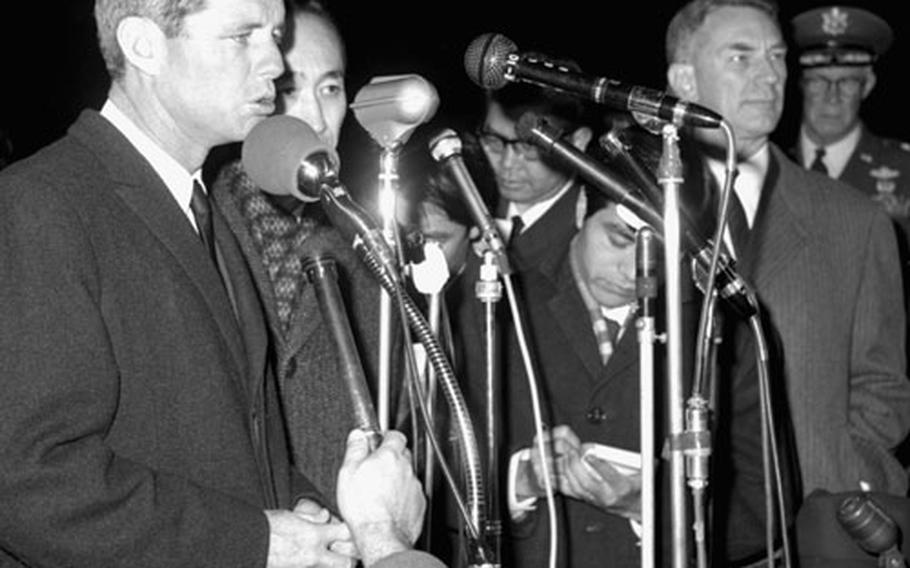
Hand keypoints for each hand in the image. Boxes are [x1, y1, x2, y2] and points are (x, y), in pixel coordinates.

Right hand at [265, 508, 354, 567]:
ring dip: (333, 565)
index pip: (346, 533)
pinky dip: (317, 567)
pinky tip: (313, 562)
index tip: (350, 530)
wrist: (243, 544)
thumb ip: (312, 518)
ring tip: (329, 557)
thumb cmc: (264, 527)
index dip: (351, 532)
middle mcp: (313, 556)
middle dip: (349, 558)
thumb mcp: (290, 516)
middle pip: (346, 563)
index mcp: (314, 535)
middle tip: (346, 551)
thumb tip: (325, 516)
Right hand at [336, 429, 426, 566]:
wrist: (381, 536)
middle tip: (377, 468)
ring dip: (398, 478)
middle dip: (392, 458)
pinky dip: (403, 496)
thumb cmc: (364, 508)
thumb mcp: (348, 473)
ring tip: (381, 491)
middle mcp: (406, 468)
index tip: (379, 442)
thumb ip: (355, 450)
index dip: (387, 437)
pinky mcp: (419, 503)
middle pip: (403, 454)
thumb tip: (358, 435)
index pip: (395, 435)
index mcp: (389, 457)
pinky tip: (390, 505)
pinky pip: (412, 493)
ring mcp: (414, 486)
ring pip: (408, 475)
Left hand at [549, 426, 641, 519]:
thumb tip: (648, 446)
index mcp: (621, 488)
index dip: (598, 464)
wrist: (635, 508)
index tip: (590, 454)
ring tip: (566, 456)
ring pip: (576, 487)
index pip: (608, 476)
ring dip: (568, 471)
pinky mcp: (587, 500)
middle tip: (572, 452)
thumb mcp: (646, 474)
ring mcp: (595, 500)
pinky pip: (570, 491)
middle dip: (576, 466)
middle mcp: (606, 496)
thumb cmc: (639, 489)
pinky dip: (562, 481)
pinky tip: (558, 471)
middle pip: (586, 482)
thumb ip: (645, 460)